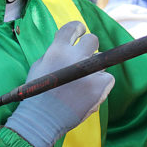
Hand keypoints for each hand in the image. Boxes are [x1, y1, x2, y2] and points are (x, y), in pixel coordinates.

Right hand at [5, 21, 114, 146]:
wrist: (42, 120)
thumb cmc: (38, 94)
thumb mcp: (40, 66)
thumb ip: (55, 52)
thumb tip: (71, 42)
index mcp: (57, 50)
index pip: (73, 27)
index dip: (78, 28)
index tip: (80, 33)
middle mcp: (74, 57)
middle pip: (93, 40)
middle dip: (89, 47)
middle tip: (84, 58)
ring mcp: (88, 72)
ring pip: (101, 60)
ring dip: (94, 69)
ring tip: (81, 84)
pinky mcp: (99, 86)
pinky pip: (107, 78)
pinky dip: (101, 84)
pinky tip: (88, 93)